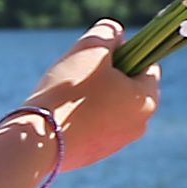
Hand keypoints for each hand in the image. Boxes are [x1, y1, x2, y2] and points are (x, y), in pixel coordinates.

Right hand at [23, 19, 158, 171]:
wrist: (39, 141)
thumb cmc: (69, 91)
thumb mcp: (91, 48)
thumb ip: (109, 33)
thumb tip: (116, 36)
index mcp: (147, 100)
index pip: (147, 65)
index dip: (125, 52)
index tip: (99, 53)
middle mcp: (139, 125)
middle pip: (128, 87)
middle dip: (108, 75)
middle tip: (81, 72)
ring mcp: (117, 143)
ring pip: (110, 106)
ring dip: (95, 95)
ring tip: (68, 93)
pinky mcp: (95, 155)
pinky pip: (94, 125)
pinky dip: (83, 116)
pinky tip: (63, 112)